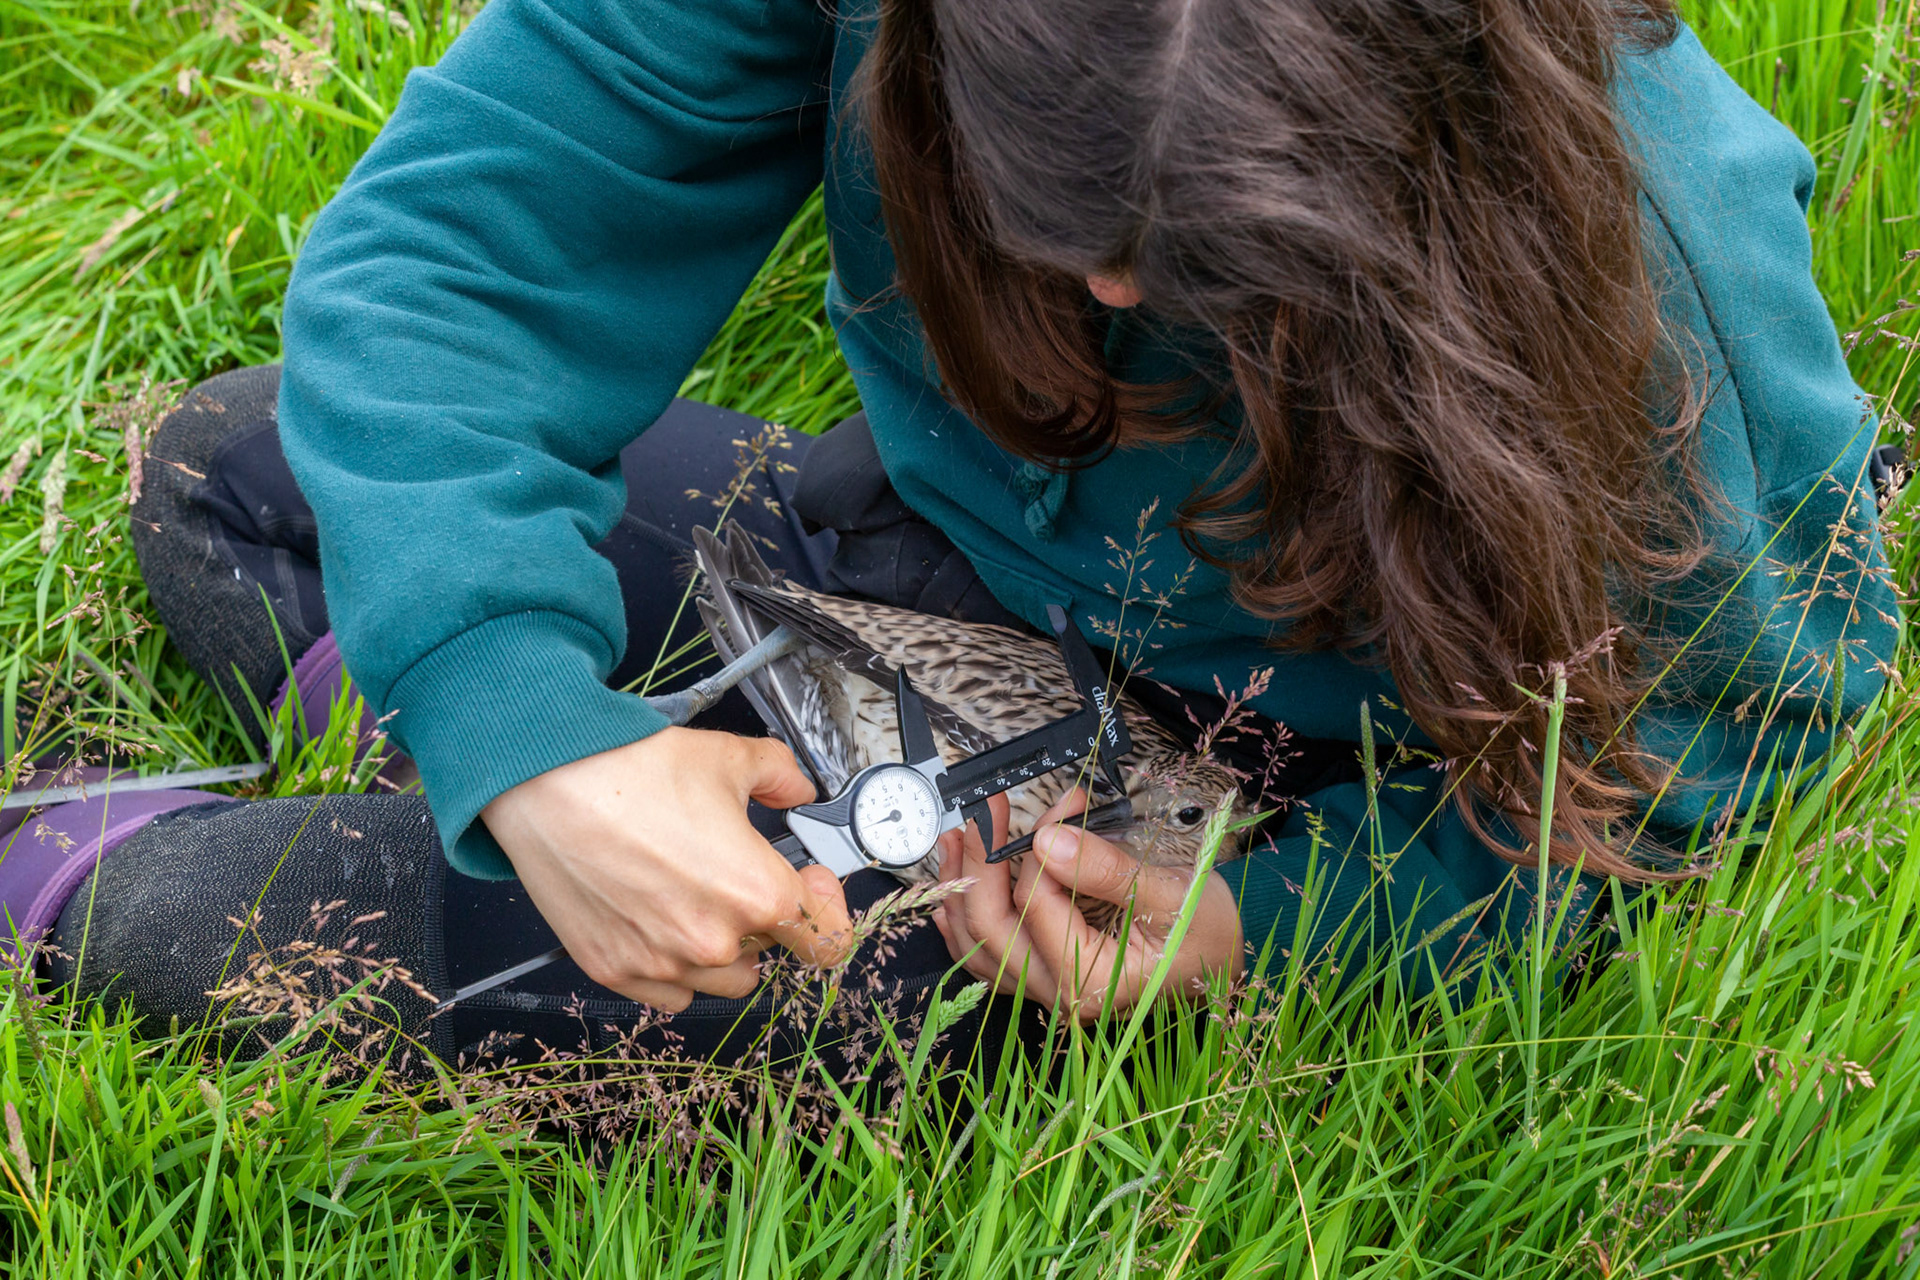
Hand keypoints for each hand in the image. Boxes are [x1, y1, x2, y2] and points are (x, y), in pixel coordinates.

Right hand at [480, 727, 851, 1010]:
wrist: (544, 783)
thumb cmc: (627, 772)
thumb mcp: (729, 757)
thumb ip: (781, 776)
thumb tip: (795, 788)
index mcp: (757, 894)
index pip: (826, 940)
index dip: (827, 908)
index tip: (811, 885)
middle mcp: (714, 942)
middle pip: (771, 954)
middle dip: (765, 919)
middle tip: (736, 876)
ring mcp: (662, 964)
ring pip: (723, 979)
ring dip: (723, 949)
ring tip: (695, 896)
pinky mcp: (615, 970)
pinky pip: (669, 993)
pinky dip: (674, 968)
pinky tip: (660, 920)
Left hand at [933, 788, 1242, 1020]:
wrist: (1220, 963)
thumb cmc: (1207, 934)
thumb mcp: (1174, 893)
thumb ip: (1108, 869)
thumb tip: (1048, 839)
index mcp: (1091, 980)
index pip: (1035, 904)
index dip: (1037, 848)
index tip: (1057, 808)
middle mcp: (1060, 995)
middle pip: (989, 928)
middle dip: (979, 861)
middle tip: (983, 811)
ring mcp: (1046, 990)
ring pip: (976, 944)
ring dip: (958, 888)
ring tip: (954, 838)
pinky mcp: (1043, 978)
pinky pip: (986, 956)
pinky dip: (962, 921)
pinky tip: (952, 888)